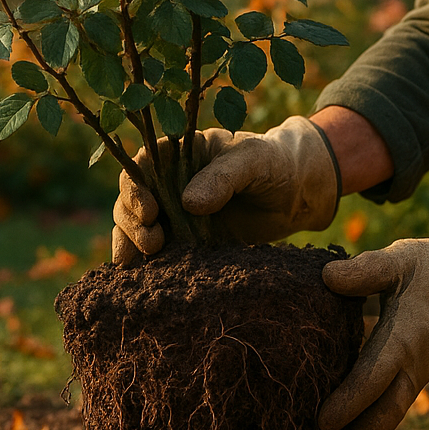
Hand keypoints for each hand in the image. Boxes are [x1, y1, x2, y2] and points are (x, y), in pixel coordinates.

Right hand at [111, 115, 340, 265]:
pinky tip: (139, 278)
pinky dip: (145, 263)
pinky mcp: (186, 239)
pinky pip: (157, 250)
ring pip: (136, 225)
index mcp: (180, 151)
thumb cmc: (275, 164)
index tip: (148, 211)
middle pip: (131, 198)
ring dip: (131, 242)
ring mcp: (175, 212)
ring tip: (146, 259)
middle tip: (152, 243)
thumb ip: (223, 178)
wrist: (298, 194)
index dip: (135, 187)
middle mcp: (169, 181)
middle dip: (131, 221)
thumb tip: (188, 204)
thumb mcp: (253, 161)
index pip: (142, 164)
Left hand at [318, 214, 428, 429]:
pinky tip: (354, 427)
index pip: (372, 379)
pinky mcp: (423, 372)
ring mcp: (422, 371)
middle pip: (386, 413)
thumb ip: (364, 270)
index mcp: (404, 339)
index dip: (348, 404)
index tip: (322, 423)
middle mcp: (415, 363)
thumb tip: (326, 277)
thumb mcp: (399, 260)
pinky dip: (376, 418)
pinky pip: (398, 401)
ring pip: (393, 412)